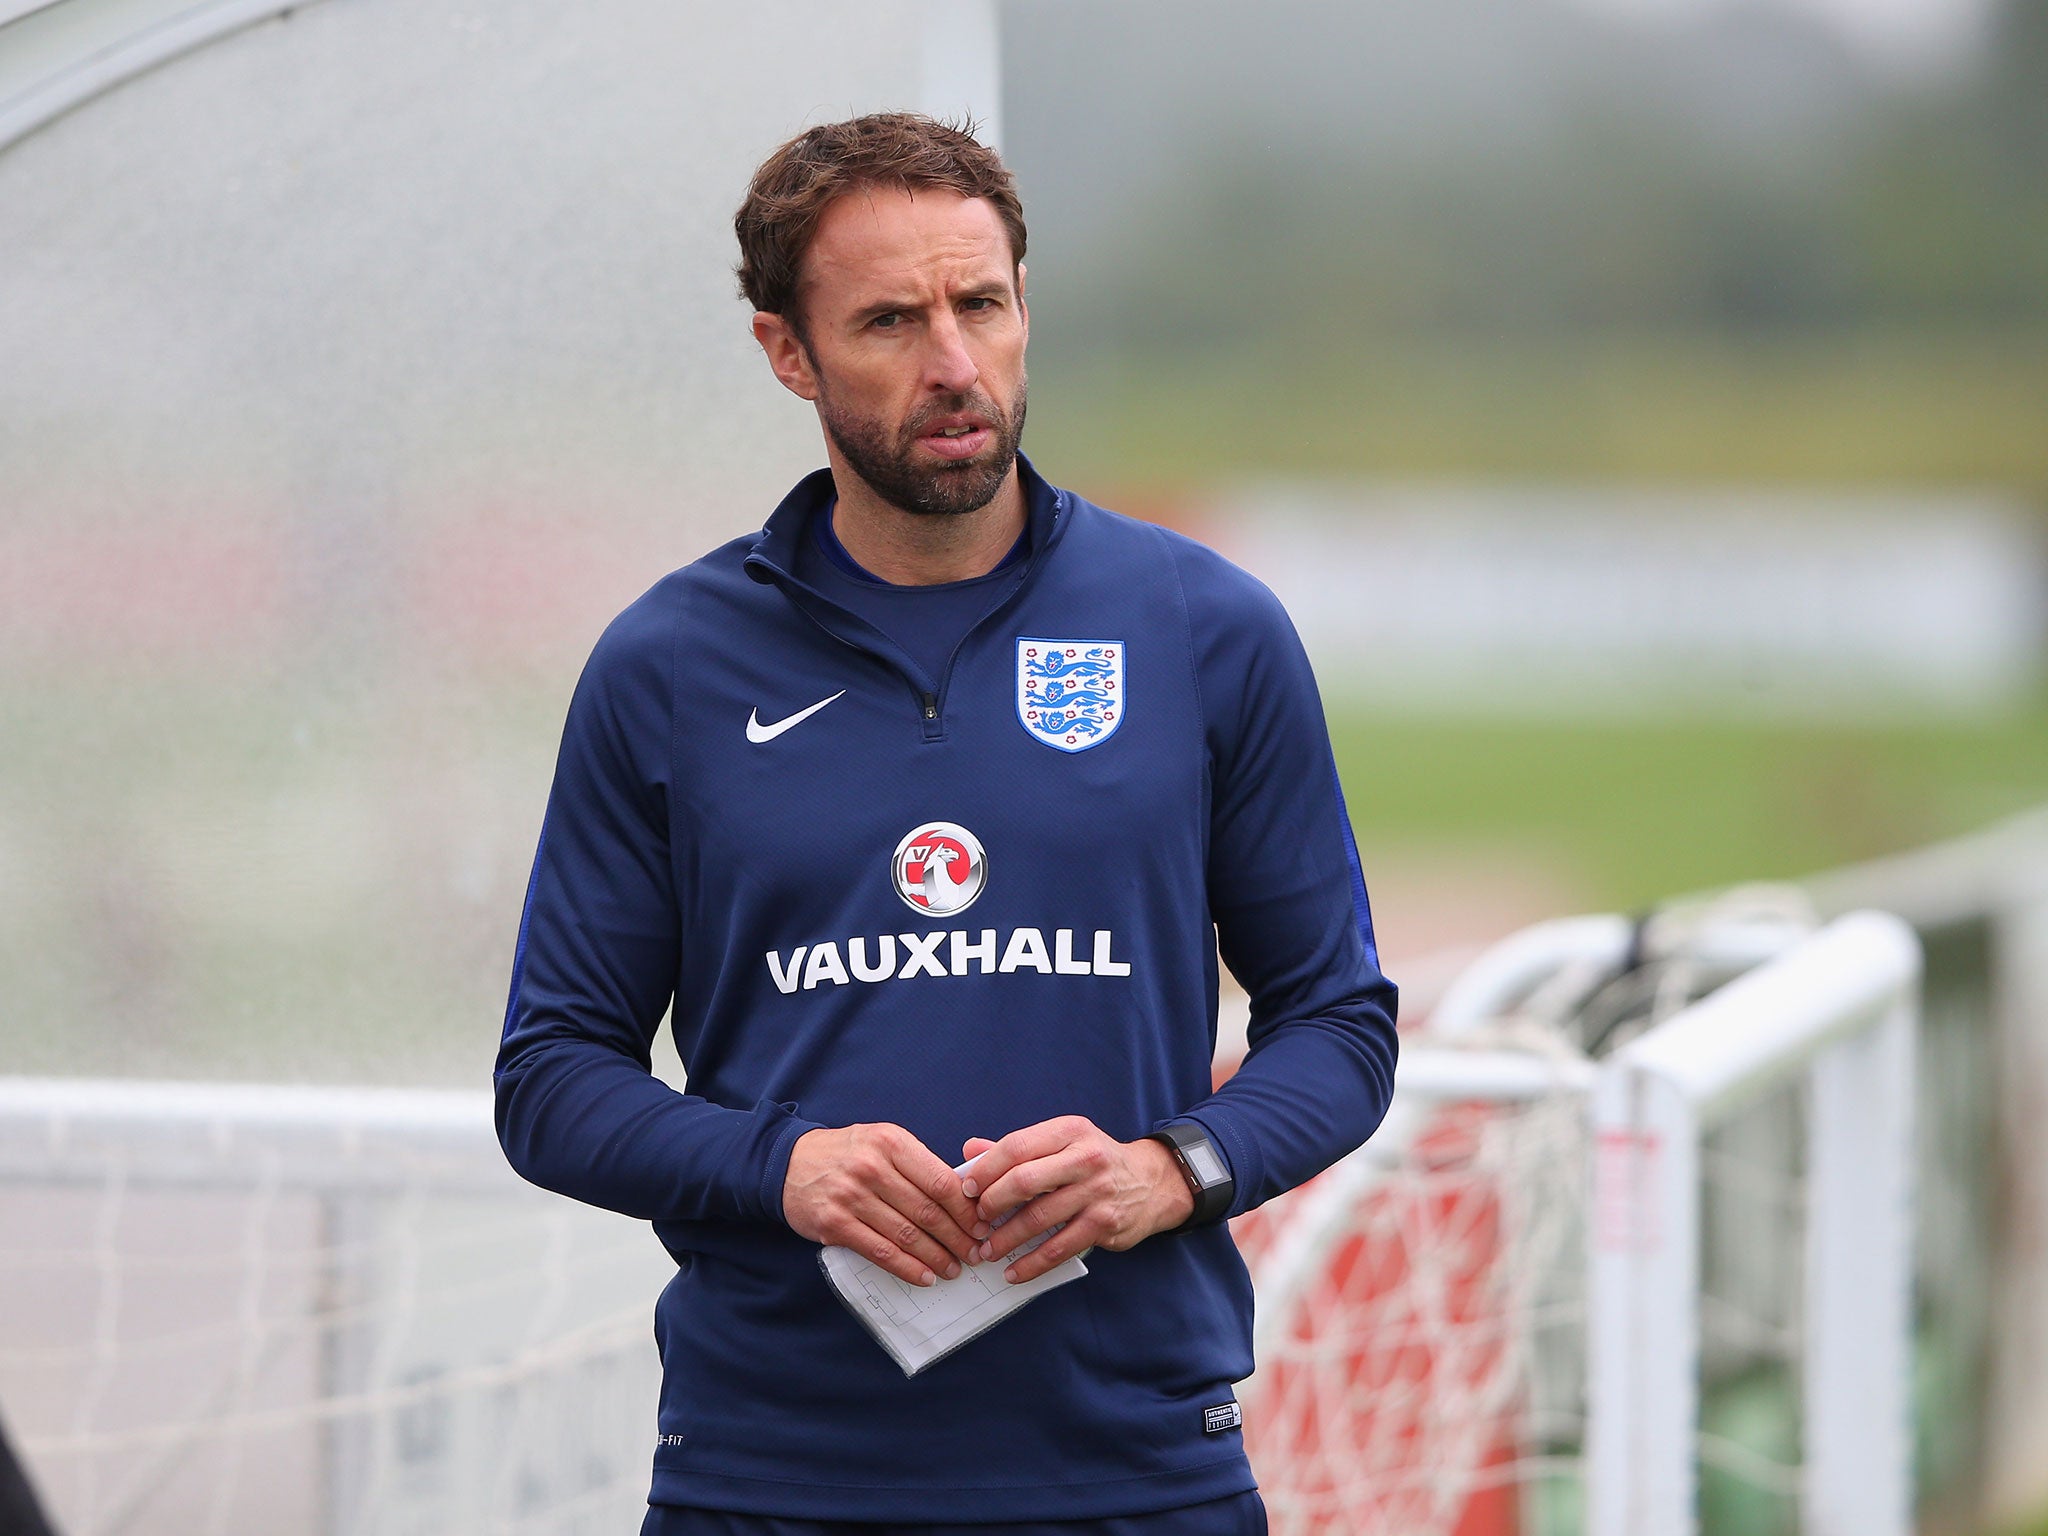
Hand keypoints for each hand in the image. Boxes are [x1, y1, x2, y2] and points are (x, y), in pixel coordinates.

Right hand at [783, 1123, 991, 1287]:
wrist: (789, 1162)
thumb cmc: (847, 1153)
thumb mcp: (883, 1142)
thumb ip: (918, 1165)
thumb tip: (963, 1199)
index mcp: (891, 1143)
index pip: (940, 1181)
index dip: (966, 1210)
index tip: (982, 1227)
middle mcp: (872, 1167)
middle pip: (927, 1212)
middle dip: (958, 1238)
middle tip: (975, 1254)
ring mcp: (851, 1197)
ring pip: (907, 1235)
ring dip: (936, 1257)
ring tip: (954, 1268)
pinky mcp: (835, 1224)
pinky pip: (880, 1252)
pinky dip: (907, 1268)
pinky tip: (925, 1276)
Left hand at [959, 1116, 1194, 1284]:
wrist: (1151, 1182)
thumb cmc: (1094, 1161)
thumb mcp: (1061, 1142)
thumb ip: (1017, 1148)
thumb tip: (970, 1150)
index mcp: (1068, 1131)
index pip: (1017, 1146)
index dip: (986, 1169)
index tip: (967, 1188)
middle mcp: (1085, 1158)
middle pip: (1025, 1181)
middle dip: (992, 1204)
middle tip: (976, 1221)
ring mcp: (1096, 1192)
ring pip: (1039, 1218)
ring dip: (1006, 1239)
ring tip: (987, 1250)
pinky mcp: (1104, 1224)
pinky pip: (1059, 1248)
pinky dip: (1032, 1264)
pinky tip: (1014, 1271)